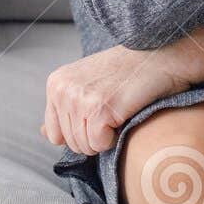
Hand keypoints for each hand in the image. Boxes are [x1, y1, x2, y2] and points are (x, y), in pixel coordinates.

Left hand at [41, 44, 189, 155]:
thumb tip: (43, 133)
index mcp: (56, 83)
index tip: (99, 114)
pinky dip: (116, 138)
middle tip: (113, 111)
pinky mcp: (98, 108)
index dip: (81, 132)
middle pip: (71, 143)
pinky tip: (124, 114)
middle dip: (94, 137)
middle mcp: (62, 89)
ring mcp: (78, 98)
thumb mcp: (87, 84)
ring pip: (85, 147)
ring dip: (106, 138)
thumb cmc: (128, 72)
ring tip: (118, 110)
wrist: (160, 56)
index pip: (55, 134)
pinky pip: (100, 145)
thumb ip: (64, 108)